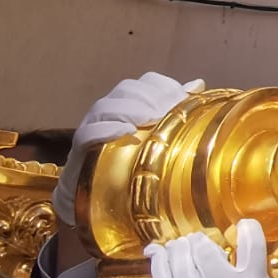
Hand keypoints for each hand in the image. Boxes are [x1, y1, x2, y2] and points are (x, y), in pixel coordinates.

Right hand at [55, 73, 203, 227]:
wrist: (93, 196)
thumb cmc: (131, 162)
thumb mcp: (157, 136)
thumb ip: (174, 110)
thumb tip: (197, 84)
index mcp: (130, 103)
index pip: (146, 82)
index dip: (164, 86)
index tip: (181, 98)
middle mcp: (109, 109)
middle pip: (126, 89)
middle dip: (149, 97)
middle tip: (166, 112)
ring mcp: (92, 126)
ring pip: (105, 106)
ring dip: (130, 110)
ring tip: (150, 120)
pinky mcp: (79, 148)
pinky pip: (87, 132)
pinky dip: (106, 130)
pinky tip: (126, 133)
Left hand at [146, 220, 277, 277]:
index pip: (249, 241)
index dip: (246, 229)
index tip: (243, 228)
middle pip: (204, 249)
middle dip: (202, 240)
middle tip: (202, 241)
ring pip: (180, 261)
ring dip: (179, 248)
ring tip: (182, 247)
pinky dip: (159, 262)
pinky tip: (159, 253)